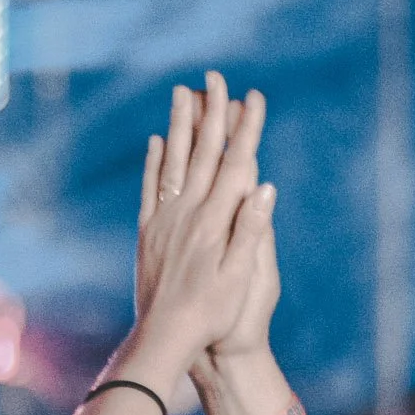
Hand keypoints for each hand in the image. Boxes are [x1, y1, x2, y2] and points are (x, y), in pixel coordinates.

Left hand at [129, 72, 274, 381]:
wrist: (164, 337)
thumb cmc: (211, 314)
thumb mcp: (242, 277)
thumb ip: (252, 229)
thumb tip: (265, 186)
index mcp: (215, 221)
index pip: (235, 163)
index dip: (247, 128)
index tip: (254, 97)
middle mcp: (187, 214)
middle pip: (202, 152)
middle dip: (212, 112)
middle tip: (215, 78)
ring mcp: (164, 221)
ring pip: (172, 162)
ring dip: (179, 126)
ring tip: (182, 94)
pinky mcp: (148, 234)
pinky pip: (151, 189)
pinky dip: (154, 162)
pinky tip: (156, 143)